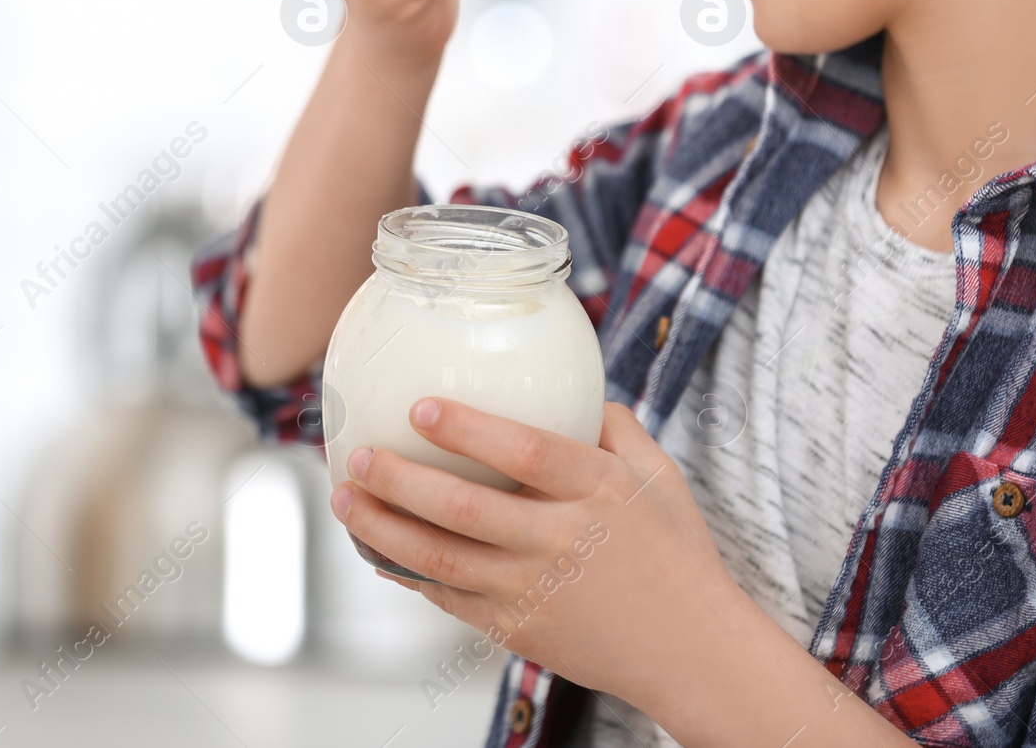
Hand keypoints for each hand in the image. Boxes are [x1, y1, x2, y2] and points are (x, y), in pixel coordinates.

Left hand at [329, 398, 745, 706]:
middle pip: (463, 508)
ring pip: (439, 558)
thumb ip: (614, 425)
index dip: (468, 430)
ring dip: (382, 528)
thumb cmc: (675, 552)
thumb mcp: (659, 476)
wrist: (691, 649)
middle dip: (399, 481)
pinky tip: (379, 548)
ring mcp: (533, 589)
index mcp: (598, 491)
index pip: (525, 453)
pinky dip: (406, 572)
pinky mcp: (516, 627)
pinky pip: (447, 597)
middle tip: (358, 457)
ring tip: (344, 500)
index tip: (422, 407)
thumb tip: (568, 385)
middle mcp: (560, 540)